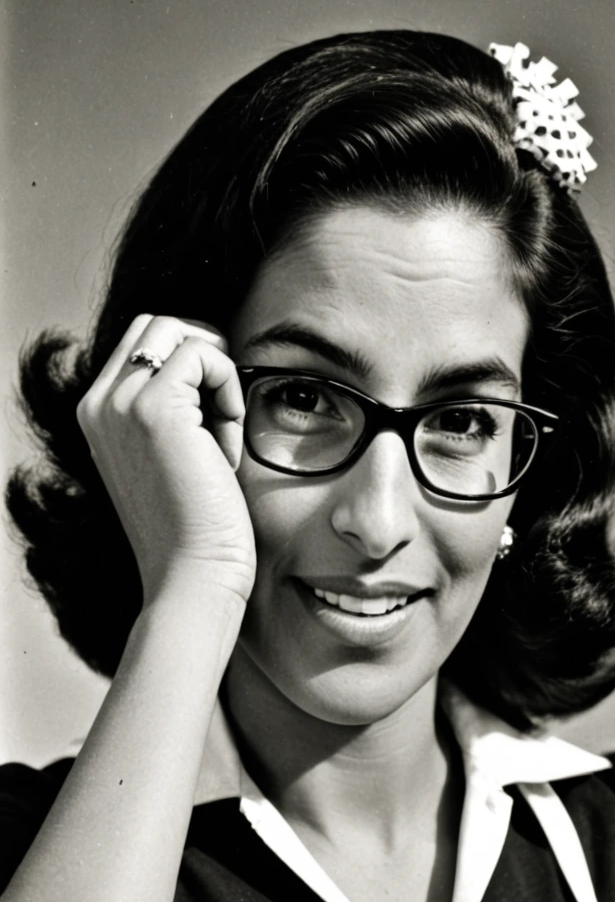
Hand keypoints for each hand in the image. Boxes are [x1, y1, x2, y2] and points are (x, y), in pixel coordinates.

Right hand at [77, 314, 256, 605]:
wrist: (191, 576)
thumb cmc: (196, 526)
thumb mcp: (174, 455)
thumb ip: (177, 410)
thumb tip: (211, 364)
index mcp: (98, 413)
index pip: (144, 343)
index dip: (193, 366)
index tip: (213, 422)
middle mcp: (99, 402)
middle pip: (160, 325)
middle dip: (207, 359)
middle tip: (224, 417)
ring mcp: (121, 402)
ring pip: (183, 332)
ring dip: (219, 376)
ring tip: (223, 435)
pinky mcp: (153, 407)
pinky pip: (206, 353)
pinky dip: (230, 390)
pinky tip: (226, 446)